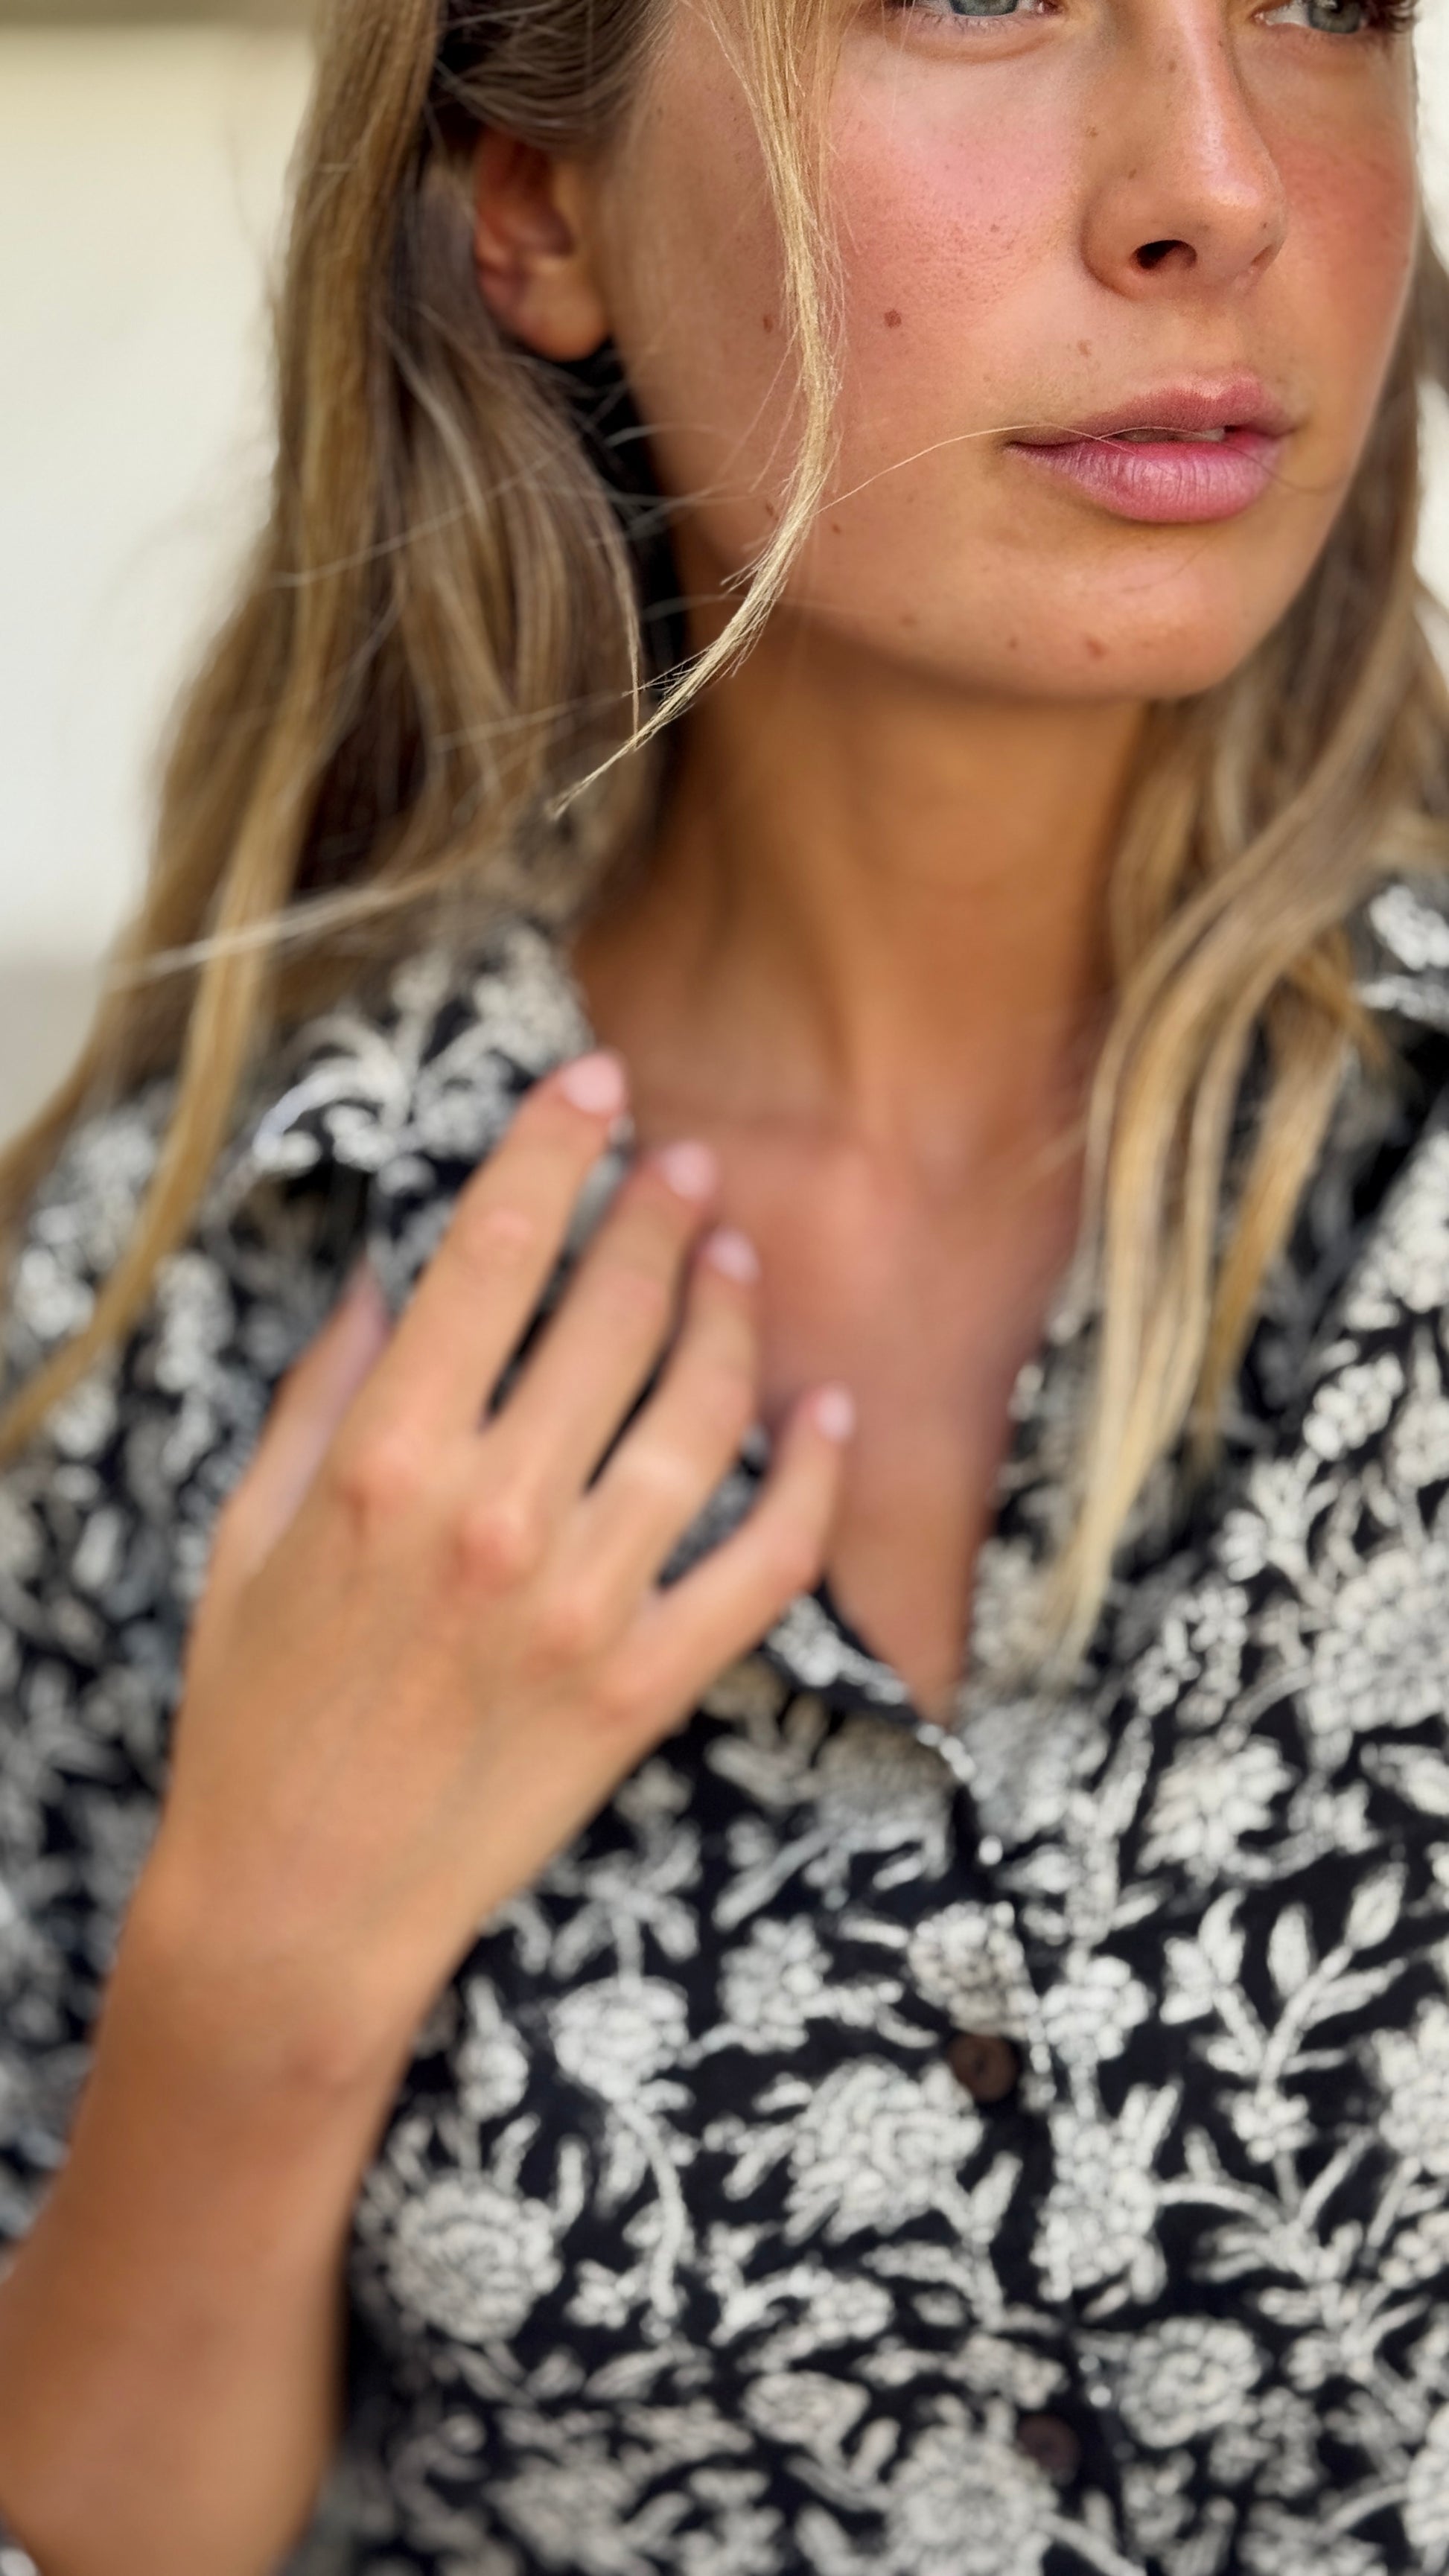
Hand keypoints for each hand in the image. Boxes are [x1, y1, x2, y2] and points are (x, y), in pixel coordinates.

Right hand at [131, 1052, 851, 2087]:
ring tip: (735, 1255)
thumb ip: (320, 1392)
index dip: (555, 1145)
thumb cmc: (255, 1712)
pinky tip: (829, 1411)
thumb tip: (388, 1275)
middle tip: (684, 1162)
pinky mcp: (646, 1687)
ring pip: (700, 1413)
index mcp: (383, 1458)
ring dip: (729, 1315)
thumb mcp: (247, 1534)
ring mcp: (582, 1604)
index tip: (596, 1083)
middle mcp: (493, 1514)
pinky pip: (766, 1565)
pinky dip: (812, 1480)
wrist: (299, 1904)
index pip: (492, 1249)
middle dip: (655, 1212)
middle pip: (609, 1311)